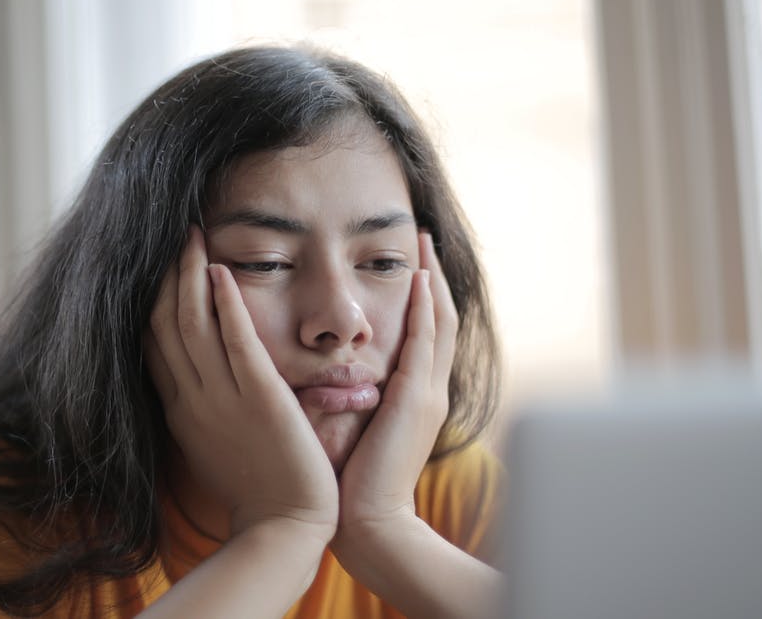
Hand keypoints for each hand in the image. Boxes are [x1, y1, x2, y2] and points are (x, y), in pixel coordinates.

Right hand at [145, 226, 338, 539]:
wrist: (284, 530)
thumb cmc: (258, 491)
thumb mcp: (216, 445)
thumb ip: (203, 410)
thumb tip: (197, 382)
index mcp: (182, 411)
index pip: (153, 344)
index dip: (151, 301)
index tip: (156, 267)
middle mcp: (193, 399)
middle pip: (164, 324)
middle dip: (166, 275)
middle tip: (174, 234)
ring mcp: (222, 399)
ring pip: (192, 324)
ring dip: (190, 274)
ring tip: (192, 235)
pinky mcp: (260, 399)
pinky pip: (235, 341)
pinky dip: (224, 303)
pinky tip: (220, 271)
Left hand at [333, 232, 457, 539]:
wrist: (370, 524)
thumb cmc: (351, 483)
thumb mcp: (354, 429)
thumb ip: (348, 398)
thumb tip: (321, 376)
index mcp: (413, 397)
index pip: (422, 334)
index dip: (419, 297)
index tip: (408, 264)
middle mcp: (428, 389)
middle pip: (438, 318)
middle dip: (431, 276)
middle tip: (422, 238)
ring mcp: (428, 392)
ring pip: (439, 321)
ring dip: (432, 279)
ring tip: (423, 244)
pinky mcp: (417, 399)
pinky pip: (426, 341)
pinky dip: (425, 307)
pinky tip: (419, 277)